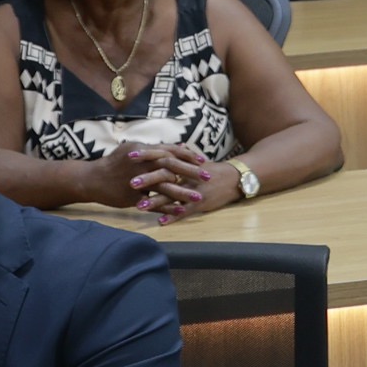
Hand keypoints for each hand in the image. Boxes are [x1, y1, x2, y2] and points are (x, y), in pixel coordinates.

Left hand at [124, 142, 238, 221]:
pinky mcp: (200, 203)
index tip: (130, 155)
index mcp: (185, 163)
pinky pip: (184, 211)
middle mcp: (189, 175)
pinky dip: (173, 216)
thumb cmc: (215, 170)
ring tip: (139, 205)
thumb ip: (183, 155)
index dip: (147, 155)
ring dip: (156, 201)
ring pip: (172, 195)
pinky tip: (160, 221)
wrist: (236, 179)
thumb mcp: (198, 161)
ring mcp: (194, 190)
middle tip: (130, 182)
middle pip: (166, 175)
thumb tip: (172, 145)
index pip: (164, 156)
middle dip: (148, 179)